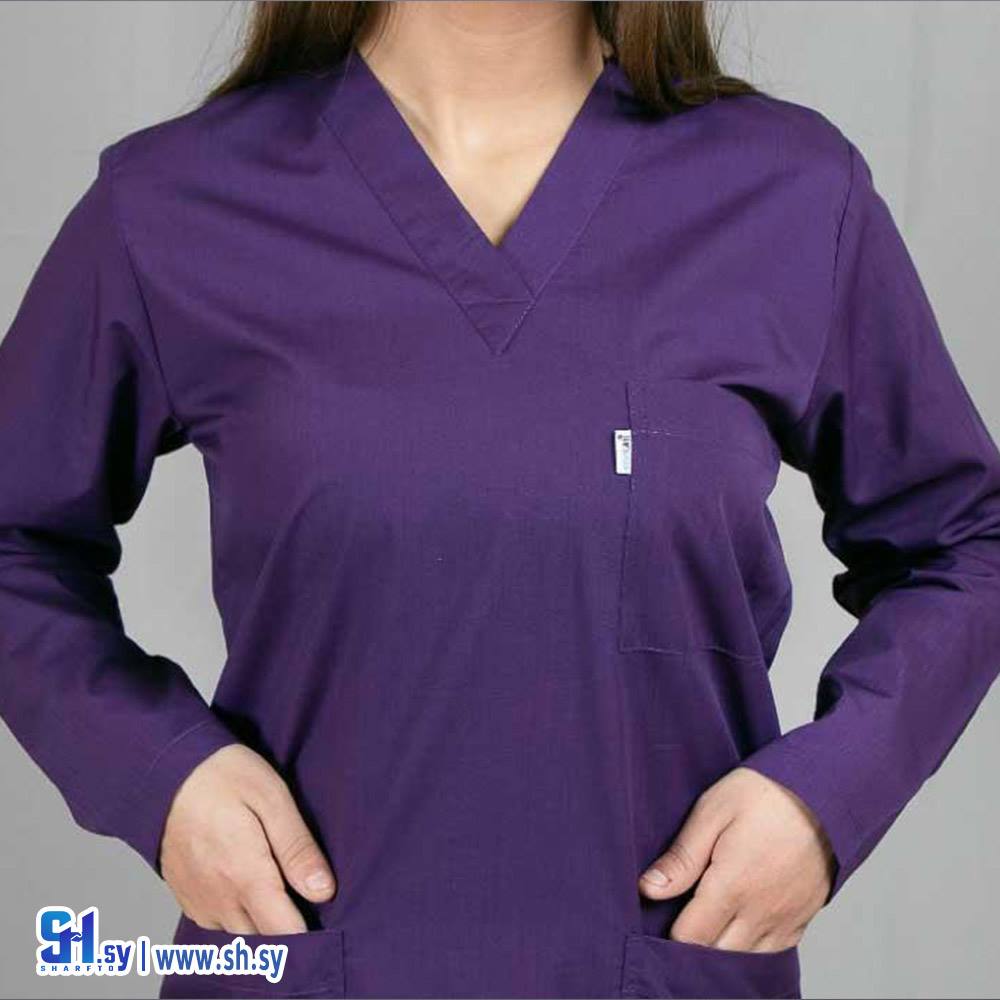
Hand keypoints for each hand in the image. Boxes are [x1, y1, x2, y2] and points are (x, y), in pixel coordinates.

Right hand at [160, 744, 335, 933]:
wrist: (166, 769)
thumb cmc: (223, 776)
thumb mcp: (273, 799)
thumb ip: (297, 849)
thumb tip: (323, 891)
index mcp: (245, 876)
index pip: (283, 932)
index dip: (308, 927)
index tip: (320, 908)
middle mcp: (218, 898)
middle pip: (262, 937)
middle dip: (284, 922)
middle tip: (298, 885)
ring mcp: (197, 900)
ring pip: (238, 932)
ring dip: (258, 918)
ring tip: (273, 879)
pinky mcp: (184, 895)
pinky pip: (215, 921)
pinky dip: (234, 911)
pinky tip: (244, 879)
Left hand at [639, 767, 834, 952]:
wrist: (828, 791)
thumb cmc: (765, 793)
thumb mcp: (713, 812)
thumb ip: (681, 857)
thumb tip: (648, 889)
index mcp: (732, 887)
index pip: (688, 938)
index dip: (668, 930)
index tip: (660, 909)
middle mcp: (760, 913)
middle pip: (715, 955)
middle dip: (693, 941)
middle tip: (680, 911)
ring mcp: (785, 920)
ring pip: (745, 959)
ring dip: (722, 946)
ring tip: (708, 915)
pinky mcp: (803, 919)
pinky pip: (773, 952)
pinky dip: (751, 945)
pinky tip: (739, 919)